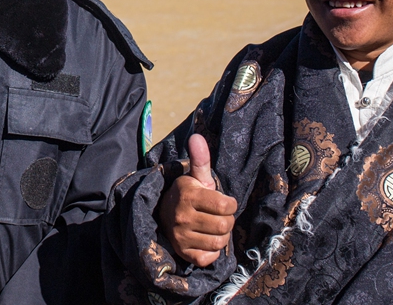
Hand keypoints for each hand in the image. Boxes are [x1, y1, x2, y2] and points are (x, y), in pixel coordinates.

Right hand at [156, 133, 237, 267]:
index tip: (222, 201)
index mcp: (188, 195)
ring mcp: (181, 237)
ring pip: (219, 242)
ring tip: (212, 227)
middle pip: (225, 225)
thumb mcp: (196, 177)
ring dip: (221, 236)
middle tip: (217, 216)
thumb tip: (197, 136)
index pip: (226, 205)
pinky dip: (212, 251)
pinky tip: (205, 240)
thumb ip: (201, 159)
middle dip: (227, 220)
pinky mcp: (183, 253)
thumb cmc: (188, 195)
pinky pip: (210, 257)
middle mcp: (182, 216)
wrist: (162, 215)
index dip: (230, 204)